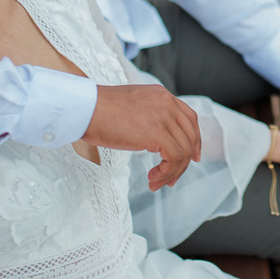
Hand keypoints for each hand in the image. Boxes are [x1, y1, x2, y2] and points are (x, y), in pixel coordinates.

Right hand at [83, 84, 201, 190]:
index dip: (194, 139)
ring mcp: (163, 117)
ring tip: (156, 182)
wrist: (85, 108)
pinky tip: (152, 178)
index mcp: (162, 95)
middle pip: (190, 136)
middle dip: (184, 162)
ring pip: (183, 150)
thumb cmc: (99, 110)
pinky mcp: (156, 132)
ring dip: (172, 172)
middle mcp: (167, 103)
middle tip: (172, 178)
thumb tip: (156, 137)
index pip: (189, 118)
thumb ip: (149, 116)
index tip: (192, 157)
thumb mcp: (132, 106)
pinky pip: (173, 158)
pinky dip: (166, 172)